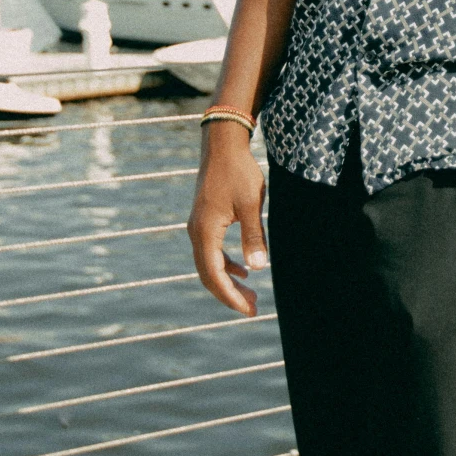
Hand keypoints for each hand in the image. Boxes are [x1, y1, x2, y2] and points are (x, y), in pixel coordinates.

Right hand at [187, 126, 267, 314]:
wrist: (222, 145)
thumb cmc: (238, 172)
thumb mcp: (251, 204)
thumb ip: (253, 236)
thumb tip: (258, 267)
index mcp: (205, 231)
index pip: (214, 274)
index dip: (230, 296)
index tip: (247, 310)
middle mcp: (196, 232)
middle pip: (208, 274)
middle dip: (229, 294)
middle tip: (252, 308)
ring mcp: (198, 226)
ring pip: (209, 264)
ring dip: (228, 281)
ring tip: (250, 294)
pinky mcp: (204, 220)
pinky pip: (211, 251)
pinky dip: (225, 264)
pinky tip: (243, 270)